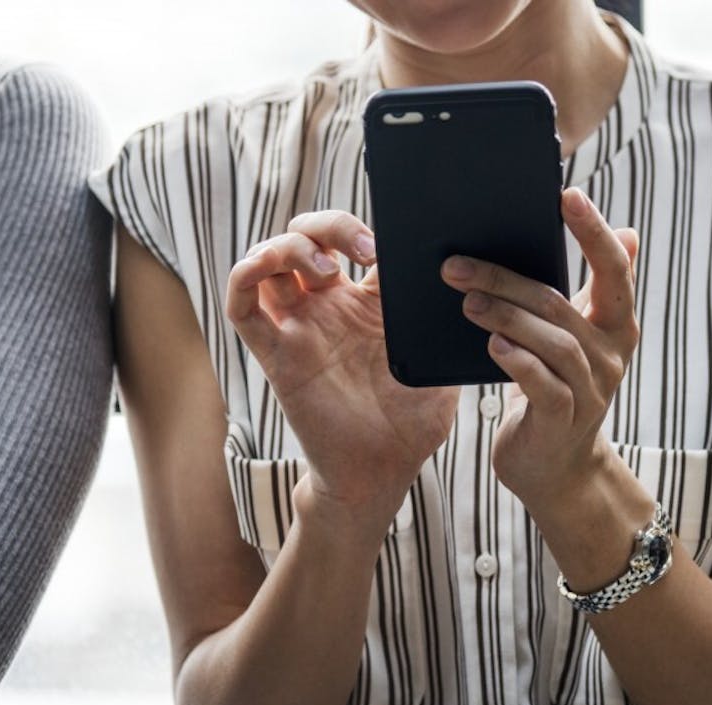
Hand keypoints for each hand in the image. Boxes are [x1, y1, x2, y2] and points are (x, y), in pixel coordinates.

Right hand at [225, 212, 458, 540]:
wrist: (381, 472)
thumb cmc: (412, 423)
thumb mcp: (439, 364)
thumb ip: (444, 325)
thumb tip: (469, 284)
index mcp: (368, 304)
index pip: (353, 242)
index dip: (364, 228)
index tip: (391, 244)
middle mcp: (328, 309)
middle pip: (307, 238)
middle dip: (328, 226)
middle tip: (363, 249)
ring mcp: (299, 328)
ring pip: (270, 261)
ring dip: (289, 246)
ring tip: (325, 269)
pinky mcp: (275, 354)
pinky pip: (242, 306)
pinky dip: (244, 275)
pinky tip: (265, 269)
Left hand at [440, 188, 638, 512]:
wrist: (556, 467)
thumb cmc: (560, 387)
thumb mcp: (580, 336)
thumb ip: (594, 288)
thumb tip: (627, 232)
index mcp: (615, 325)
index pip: (615, 270)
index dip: (593, 232)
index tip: (567, 195)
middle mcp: (610, 354)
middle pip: (560, 304)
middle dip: (507, 278)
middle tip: (458, 264)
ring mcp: (589, 390)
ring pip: (550, 342)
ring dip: (504, 316)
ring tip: (465, 301)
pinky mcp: (562, 420)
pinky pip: (541, 383)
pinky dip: (516, 360)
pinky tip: (491, 345)